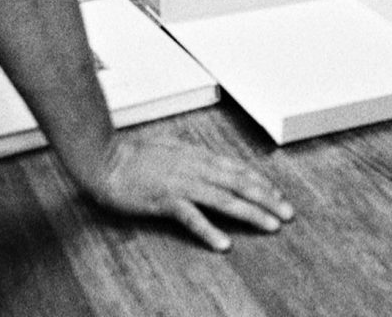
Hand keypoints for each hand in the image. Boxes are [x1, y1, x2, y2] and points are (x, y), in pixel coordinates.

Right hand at [88, 139, 293, 251]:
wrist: (104, 157)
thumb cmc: (133, 154)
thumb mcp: (171, 148)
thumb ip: (194, 157)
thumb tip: (212, 163)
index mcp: (198, 156)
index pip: (238, 169)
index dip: (261, 182)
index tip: (278, 195)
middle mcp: (195, 168)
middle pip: (239, 184)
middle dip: (267, 199)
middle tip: (287, 213)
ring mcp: (181, 183)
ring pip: (224, 199)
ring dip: (250, 213)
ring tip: (270, 226)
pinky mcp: (164, 199)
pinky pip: (191, 217)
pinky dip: (209, 230)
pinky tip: (225, 243)